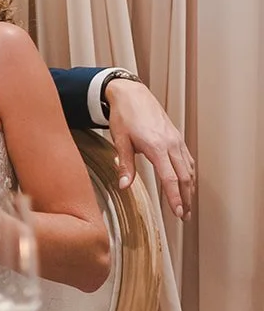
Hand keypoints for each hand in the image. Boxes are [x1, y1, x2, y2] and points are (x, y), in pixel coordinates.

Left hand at [104, 79, 194, 219]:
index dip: (175, 197)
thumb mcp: (120, 141)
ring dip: (189, 188)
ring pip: (188, 169)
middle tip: (184, 216)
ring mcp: (176, 141)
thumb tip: (124, 186)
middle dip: (186, 198)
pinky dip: (189, 174)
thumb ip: (125, 165)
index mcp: (157, 147)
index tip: (178, 212)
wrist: (132, 94)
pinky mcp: (176, 138)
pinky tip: (187, 183)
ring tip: (186, 205)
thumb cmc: (124, 116)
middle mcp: (171, 144)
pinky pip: (187, 160)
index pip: (170, 178)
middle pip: (184, 177)